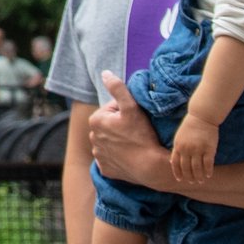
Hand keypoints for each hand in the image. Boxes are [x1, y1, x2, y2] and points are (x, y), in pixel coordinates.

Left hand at [89, 70, 173, 191]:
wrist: (151, 167)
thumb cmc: (142, 135)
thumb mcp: (131, 107)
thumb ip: (117, 88)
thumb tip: (105, 73)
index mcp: (95, 121)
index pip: (112, 109)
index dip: (126, 111)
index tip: (137, 119)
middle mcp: (92, 138)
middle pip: (110, 126)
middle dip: (120, 126)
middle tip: (137, 131)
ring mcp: (98, 156)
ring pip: (110, 142)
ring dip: (119, 141)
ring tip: (135, 144)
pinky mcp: (106, 170)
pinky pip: (112, 159)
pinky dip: (119, 157)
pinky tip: (130, 156)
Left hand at [169, 116, 216, 184]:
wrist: (202, 116)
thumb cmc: (190, 126)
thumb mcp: (179, 137)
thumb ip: (176, 149)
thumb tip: (171, 161)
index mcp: (178, 146)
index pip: (175, 163)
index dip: (177, 172)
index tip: (179, 179)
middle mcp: (186, 149)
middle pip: (186, 168)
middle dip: (188, 177)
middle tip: (192, 182)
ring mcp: (198, 149)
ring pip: (197, 168)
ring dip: (198, 176)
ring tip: (200, 181)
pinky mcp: (209, 149)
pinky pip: (208, 164)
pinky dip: (207, 171)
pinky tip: (208, 175)